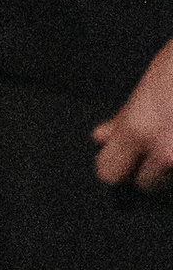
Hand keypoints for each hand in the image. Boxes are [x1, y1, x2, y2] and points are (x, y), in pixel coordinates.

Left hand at [93, 35, 172, 189]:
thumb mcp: (149, 84)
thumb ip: (125, 117)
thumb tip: (102, 136)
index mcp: (140, 129)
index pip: (109, 172)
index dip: (116, 164)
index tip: (123, 157)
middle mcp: (167, 153)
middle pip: (146, 185)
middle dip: (152, 170)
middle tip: (162, 145)